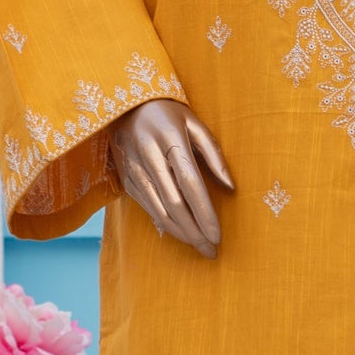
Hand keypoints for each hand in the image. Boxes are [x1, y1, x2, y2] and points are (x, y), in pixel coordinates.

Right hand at [109, 99, 234, 255]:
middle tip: (211, 251)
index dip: (204, 212)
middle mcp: (149, 155)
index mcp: (170, 138)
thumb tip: (231, 187)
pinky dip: (165, 224)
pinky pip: (147, 208)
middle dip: (194, 231)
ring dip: (181, 233)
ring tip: (199, 246)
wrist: (123, 104)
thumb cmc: (168, 112)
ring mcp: (134, 168)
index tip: (217, 236)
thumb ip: (214, 154)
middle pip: (174, 203)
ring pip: (159, 210)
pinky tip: (180, 233)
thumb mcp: (194, 123)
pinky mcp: (126, 178)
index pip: (190, 183)